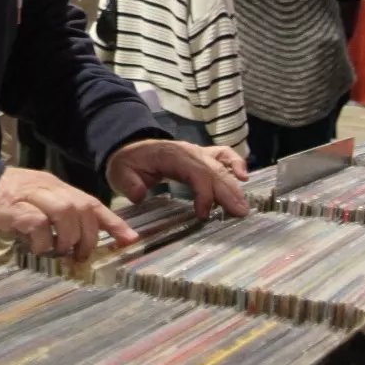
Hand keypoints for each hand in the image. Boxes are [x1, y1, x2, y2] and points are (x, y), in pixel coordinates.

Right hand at [0, 167, 136, 260]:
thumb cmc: (10, 200)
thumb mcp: (40, 203)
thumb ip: (60, 217)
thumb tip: (84, 243)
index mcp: (58, 187)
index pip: (91, 202)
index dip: (112, 222)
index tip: (128, 240)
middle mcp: (48, 187)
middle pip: (82, 207)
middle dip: (88, 235)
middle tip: (80, 254)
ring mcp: (31, 196)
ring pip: (65, 211)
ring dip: (67, 238)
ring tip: (58, 251)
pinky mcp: (13, 208)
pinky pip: (38, 223)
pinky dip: (42, 240)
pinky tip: (36, 247)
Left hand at [105, 139, 248, 217]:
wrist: (130, 150)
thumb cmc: (128, 164)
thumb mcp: (120, 173)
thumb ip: (129, 183)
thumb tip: (139, 193)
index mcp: (172, 155)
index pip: (196, 172)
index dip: (204, 192)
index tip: (203, 214)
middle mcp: (190, 151)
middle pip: (214, 170)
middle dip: (228, 192)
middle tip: (239, 214)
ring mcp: (198, 152)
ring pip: (222, 166)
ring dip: (234, 185)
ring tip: (243, 207)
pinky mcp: (202, 156)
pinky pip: (224, 155)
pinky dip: (236, 163)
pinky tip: (244, 177)